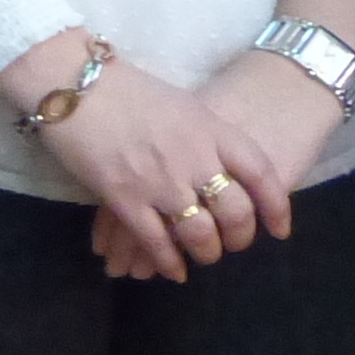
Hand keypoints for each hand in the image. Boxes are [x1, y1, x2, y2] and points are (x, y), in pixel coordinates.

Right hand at [0, 39, 284, 280]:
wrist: (74, 83)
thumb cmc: (126, 88)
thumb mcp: (181, 104)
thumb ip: (204, 135)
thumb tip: (218, 166)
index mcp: (211, 127)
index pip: (260, 172)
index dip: (276, 206)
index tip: (280, 228)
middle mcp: (193, 157)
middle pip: (234, 211)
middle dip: (239, 237)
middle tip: (233, 244)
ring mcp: (160, 180)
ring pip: (199, 233)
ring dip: (205, 252)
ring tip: (202, 256)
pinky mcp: (125, 198)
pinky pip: (156, 242)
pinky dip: (168, 262)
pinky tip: (172, 270)